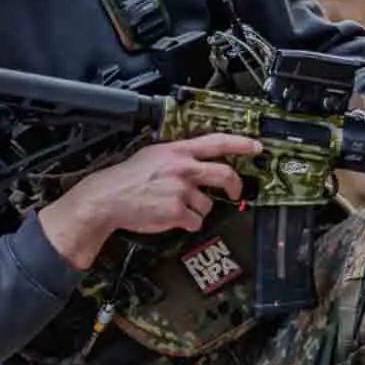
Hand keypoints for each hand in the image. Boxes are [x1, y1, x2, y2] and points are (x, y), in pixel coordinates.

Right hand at [39, 133, 259, 270]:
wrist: (108, 198)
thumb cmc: (127, 179)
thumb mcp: (154, 154)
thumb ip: (177, 155)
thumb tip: (196, 158)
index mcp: (178, 150)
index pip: (217, 142)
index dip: (241, 144)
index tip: (256, 147)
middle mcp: (183, 168)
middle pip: (225, 174)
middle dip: (235, 185)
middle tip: (236, 191)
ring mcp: (182, 190)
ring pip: (208, 204)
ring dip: (197, 209)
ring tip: (177, 207)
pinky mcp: (177, 211)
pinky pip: (195, 221)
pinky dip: (186, 223)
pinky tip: (172, 217)